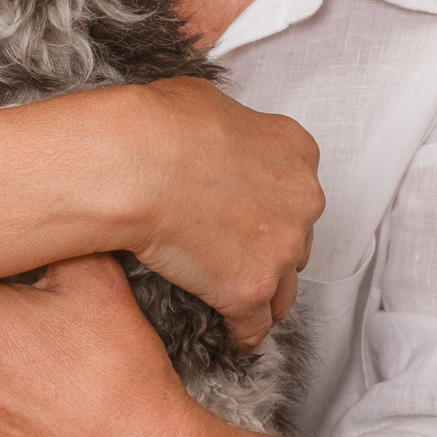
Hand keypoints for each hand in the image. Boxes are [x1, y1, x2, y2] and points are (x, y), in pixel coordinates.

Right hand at [119, 79, 322, 348]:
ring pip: (285, 287)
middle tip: (232, 248)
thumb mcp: (209, 101)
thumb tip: (219, 135)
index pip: (298, 189)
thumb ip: (235, 128)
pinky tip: (233, 335)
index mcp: (297, 151)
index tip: (252, 214)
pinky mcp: (250, 289)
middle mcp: (302, 201)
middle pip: (297, 237)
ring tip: (237, 299)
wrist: (134, 165)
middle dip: (269, 245)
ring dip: (263, 292)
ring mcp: (281, 249)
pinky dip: (243, 331)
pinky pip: (255, 325)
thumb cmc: (158, 127)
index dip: (271, 204)